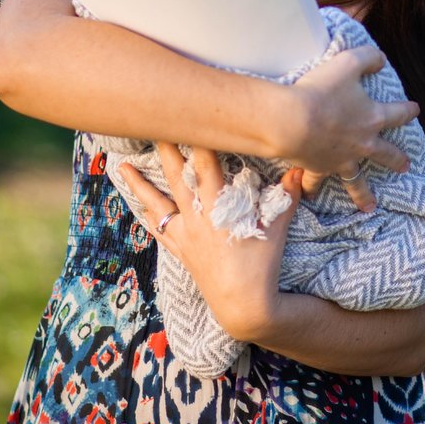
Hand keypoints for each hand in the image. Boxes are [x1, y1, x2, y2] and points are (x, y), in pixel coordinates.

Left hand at [119, 142, 302, 340]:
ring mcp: (186, 235)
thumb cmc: (263, 266)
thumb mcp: (278, 228)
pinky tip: (140, 207)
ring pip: (158, 202)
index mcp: (218, 207)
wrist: (244, 307)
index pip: (205, 164)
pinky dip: (148, 216)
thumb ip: (288, 195)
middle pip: (175, 176)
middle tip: (150, 126)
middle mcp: (196, 217)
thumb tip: (302, 166)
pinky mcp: (182, 251)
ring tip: (122, 166)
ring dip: (140, 184)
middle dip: (164, 149)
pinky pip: (160, 230)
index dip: (196, 139)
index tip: (188, 117)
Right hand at [284, 45, 419, 210]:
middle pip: (385, 154)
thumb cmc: (322, 90)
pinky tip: (309, 196)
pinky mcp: (319, 168)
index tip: (415, 110)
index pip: (398, 114)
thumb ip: (368, 58)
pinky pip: (315, 182)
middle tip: (406, 166)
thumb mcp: (348, 62)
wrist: (293, 122)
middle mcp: (362, 143)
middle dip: (396, 160)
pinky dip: (312, 189)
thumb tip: (381, 60)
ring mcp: (341, 160)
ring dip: (364, 194)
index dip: (408, 110)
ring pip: (356, 181)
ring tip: (370, 205)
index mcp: (372, 117)